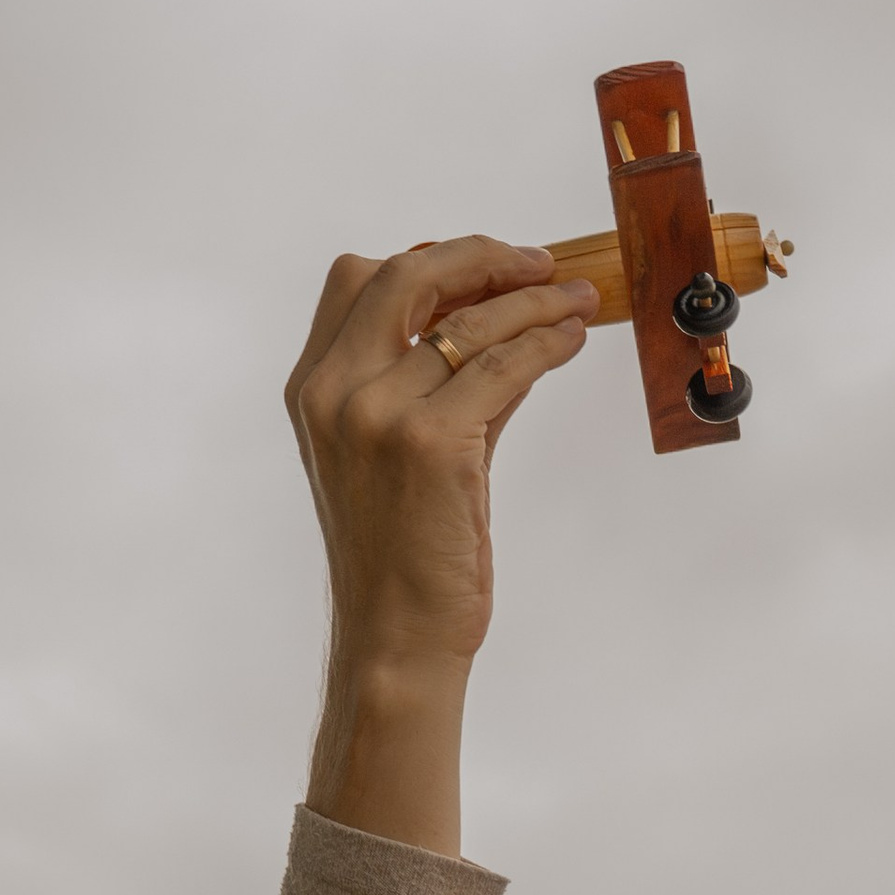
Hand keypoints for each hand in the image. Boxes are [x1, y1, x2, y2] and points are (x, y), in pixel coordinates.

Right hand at [287, 238, 597, 851]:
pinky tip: (570, 340)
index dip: (428, 259)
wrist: (396, 638)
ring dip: (536, 300)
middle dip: (481, 256)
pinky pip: (505, 365)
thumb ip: (442, 386)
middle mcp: (336, 391)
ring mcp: (379, 413)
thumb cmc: (402, 556)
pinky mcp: (433, 442)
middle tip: (539, 263)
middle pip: (406, 274)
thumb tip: (509, 328)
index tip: (484, 266)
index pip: (358, 281)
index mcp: (314, 389)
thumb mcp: (406, 454)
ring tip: (580, 300)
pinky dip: (546, 341)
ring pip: (471, 319)